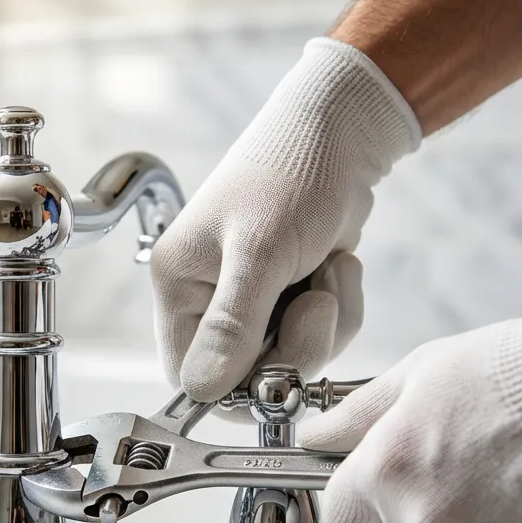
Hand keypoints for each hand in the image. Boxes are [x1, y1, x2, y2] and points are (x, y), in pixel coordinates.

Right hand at [151, 37, 419, 400]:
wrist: (342, 132)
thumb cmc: (291, 173)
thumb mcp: (261, 252)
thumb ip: (232, 326)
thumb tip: (203, 390)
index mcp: (178, 287)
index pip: (189, 375)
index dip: (234, 386)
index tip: (276, 367)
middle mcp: (206, 299)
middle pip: (246, 376)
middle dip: (295, 348)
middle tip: (315, 303)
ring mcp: (249, 300)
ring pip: (289, 359)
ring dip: (325, 325)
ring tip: (328, 270)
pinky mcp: (288, 297)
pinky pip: (317, 337)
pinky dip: (340, 310)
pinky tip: (336, 266)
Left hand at [300, 271, 521, 522]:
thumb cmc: (514, 374)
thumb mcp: (418, 376)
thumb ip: (356, 416)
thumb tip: (314, 438)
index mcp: (386, 473)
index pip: (343, 519)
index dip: (363, 500)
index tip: (386, 485)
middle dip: (420, 519)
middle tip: (462, 472)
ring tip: (507, 482)